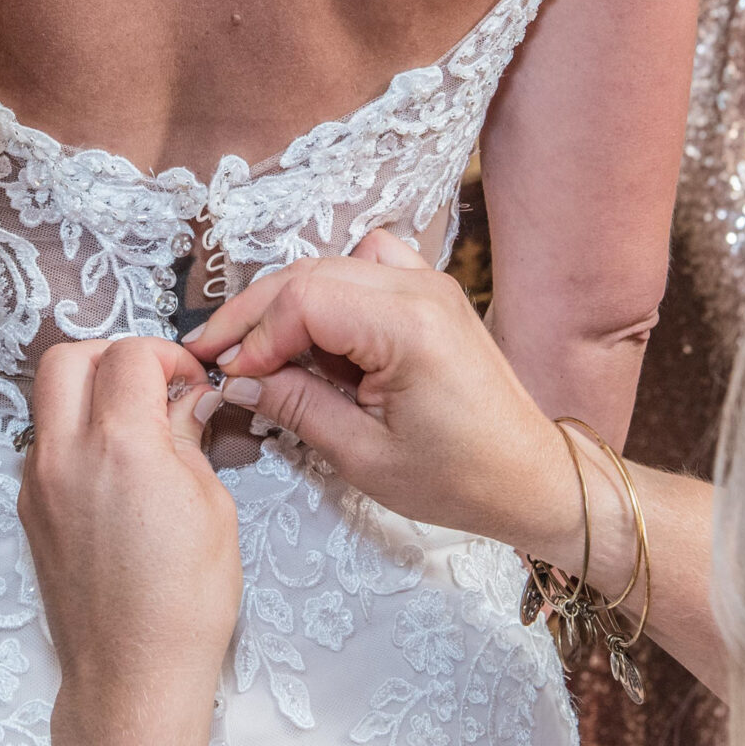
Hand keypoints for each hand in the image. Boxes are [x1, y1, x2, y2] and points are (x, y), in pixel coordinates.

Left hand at [20, 338, 238, 703]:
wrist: (132, 675)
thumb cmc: (186, 602)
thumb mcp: (212, 508)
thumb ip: (189, 438)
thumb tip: (188, 399)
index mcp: (120, 446)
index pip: (130, 355)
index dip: (168, 356)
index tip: (192, 382)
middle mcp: (65, 455)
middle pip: (67, 357)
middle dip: (113, 355)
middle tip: (154, 383)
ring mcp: (38, 483)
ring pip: (45, 398)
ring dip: (87, 391)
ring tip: (134, 423)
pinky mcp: (29, 510)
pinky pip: (43, 443)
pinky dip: (74, 432)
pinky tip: (114, 466)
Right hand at [183, 232, 581, 561]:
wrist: (529, 477)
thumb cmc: (460, 478)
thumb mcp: (364, 455)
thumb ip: (296, 406)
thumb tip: (236, 379)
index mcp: (410, 327)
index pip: (303, 300)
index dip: (254, 335)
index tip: (225, 374)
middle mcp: (421, 289)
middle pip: (309, 275)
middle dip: (255, 316)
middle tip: (215, 357)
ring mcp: (429, 285)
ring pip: (331, 266)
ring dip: (288, 304)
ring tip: (261, 353)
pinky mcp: (430, 294)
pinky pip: (364, 268)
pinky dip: (329, 293)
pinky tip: (319, 336)